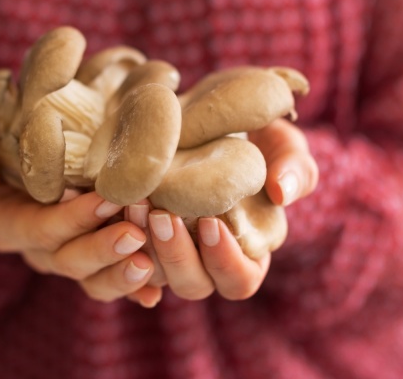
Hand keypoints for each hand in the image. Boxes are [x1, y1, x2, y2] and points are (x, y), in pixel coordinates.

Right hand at [0, 110, 162, 305]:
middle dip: (102, 249)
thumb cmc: (8, 133)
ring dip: (120, 276)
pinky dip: (134, 292)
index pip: (40, 229)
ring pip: (92, 280)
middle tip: (135, 234)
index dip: (72, 219)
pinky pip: (113, 282)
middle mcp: (38, 249)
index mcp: (8, 224)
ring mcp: (68, 258)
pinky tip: (154, 295)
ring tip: (148, 264)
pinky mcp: (97, 261)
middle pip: (69, 260)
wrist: (43, 136)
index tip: (106, 198)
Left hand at [124, 118, 318, 302]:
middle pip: (191, 284)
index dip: (225, 261)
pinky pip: (116, 255)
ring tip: (134, 203)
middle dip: (174, 253)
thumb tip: (284, 192)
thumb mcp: (282, 144)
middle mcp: (204, 262)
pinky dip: (111, 236)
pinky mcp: (134, 235)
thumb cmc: (254, 137)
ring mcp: (166, 252)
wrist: (206, 117)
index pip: (239, 281)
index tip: (211, 223)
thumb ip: (295, 167)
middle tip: (159, 213)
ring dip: (140, 245)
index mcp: (247, 253)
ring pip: (150, 273)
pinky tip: (106, 207)